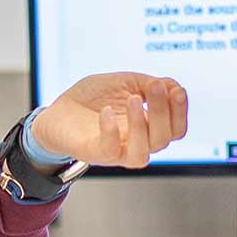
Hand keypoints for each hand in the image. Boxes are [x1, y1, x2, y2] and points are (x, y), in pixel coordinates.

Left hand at [31, 74, 188, 167]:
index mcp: (147, 128)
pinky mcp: (94, 152)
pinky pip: (109, 150)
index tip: (175, 89)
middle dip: (163, 112)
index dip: (180, 111)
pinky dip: (111, 131)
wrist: (56, 111)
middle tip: (155, 86)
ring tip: (135, 99)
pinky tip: (107, 112)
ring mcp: (115, 150)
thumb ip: (149, 84)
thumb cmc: (92, 99)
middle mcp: (135, 142)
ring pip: (142, 153)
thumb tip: (175, 86)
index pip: (175, 129)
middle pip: (163, 139)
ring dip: (142, 126)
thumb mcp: (124, 82)